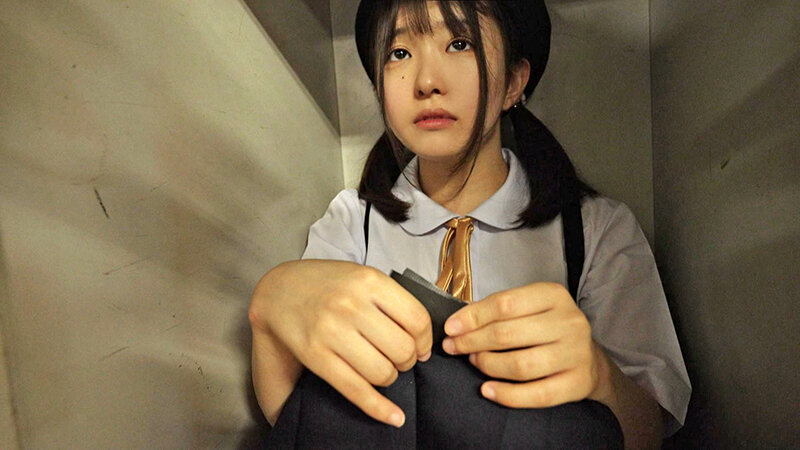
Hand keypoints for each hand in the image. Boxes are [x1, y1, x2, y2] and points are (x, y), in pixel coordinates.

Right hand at [249, 260, 432, 426]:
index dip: (425, 340)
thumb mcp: (362, 276)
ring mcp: (332, 331)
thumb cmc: (326, 284)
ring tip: (382, 369)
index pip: (417, 320)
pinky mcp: (316, 355)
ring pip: (383, 372)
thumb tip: (424, 338)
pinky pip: (356, 389)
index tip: (422, 348)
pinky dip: (379, 408)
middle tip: (400, 358)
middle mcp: (351, 305)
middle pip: (402, 349)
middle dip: (408, 360)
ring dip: (390, 377)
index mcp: (369, 281)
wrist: (279, 290)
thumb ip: (391, 300)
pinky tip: (394, 417)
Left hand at [441, 282, 609, 407]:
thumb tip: (458, 324)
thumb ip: (496, 312)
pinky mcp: (578, 383)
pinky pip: (537, 394)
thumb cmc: (548, 329)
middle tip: (454, 347)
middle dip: (473, 342)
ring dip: (488, 365)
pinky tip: (487, 390)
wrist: (590, 357)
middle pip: (509, 334)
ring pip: (521, 365)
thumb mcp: (529, 308)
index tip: (451, 328)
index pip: (505, 304)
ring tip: (474, 362)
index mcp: (554, 295)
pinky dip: (507, 395)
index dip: (472, 317)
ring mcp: (576, 353)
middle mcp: (569, 322)